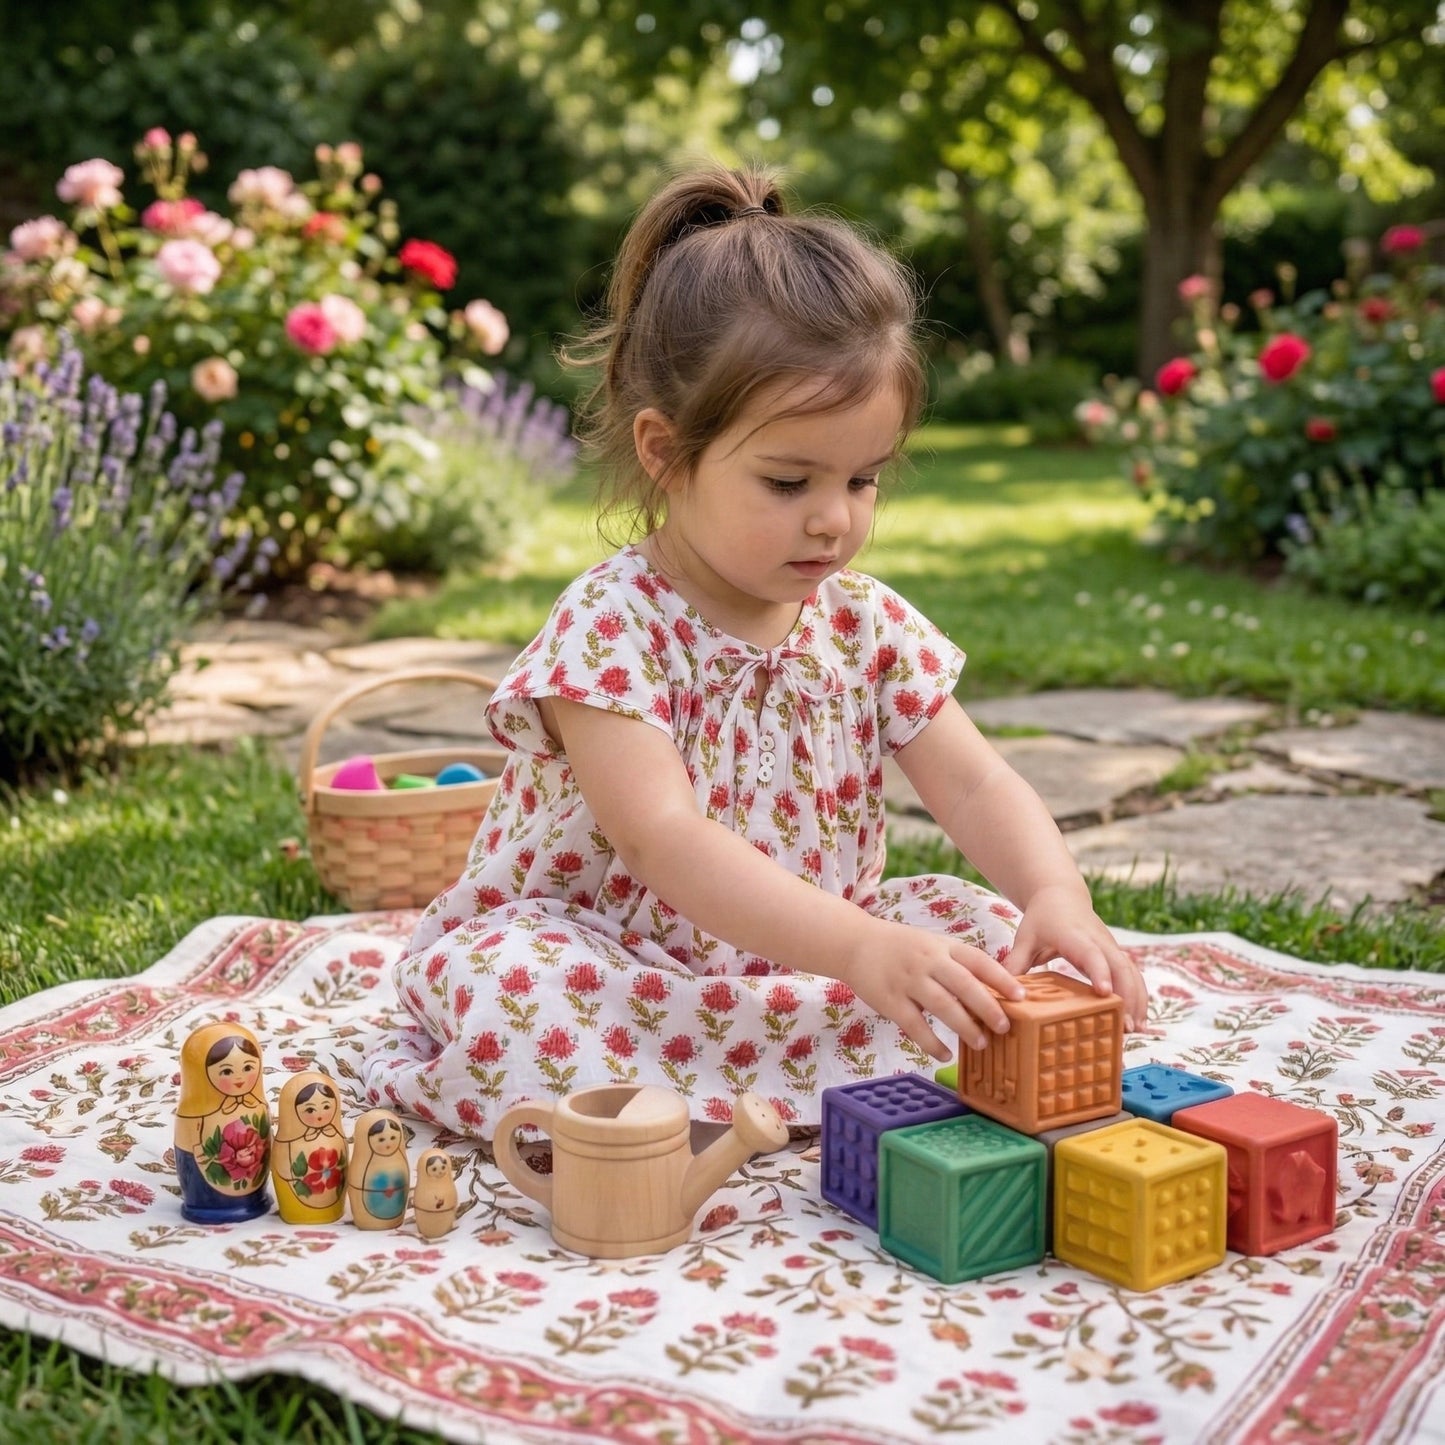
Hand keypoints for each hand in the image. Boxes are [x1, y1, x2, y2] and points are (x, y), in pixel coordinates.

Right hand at [837, 919, 1026, 1061]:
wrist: (856, 943)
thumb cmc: (902, 947)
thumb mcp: (932, 945)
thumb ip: (957, 964)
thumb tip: (993, 993)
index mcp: (942, 946)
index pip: (978, 960)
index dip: (1001, 978)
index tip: (1021, 997)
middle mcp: (928, 961)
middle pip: (964, 984)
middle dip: (988, 1007)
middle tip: (1005, 1027)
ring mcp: (908, 980)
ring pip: (942, 1005)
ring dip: (964, 1027)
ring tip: (981, 1044)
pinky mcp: (890, 1000)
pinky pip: (914, 1025)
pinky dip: (932, 1042)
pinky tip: (945, 1054)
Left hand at [1006, 884, 1148, 1031]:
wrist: (1061, 895)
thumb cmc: (1042, 919)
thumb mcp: (1025, 938)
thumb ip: (1015, 962)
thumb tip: (1001, 991)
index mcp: (1074, 935)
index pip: (1090, 953)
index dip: (1099, 972)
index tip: (1104, 993)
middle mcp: (1098, 940)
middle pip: (1119, 967)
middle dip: (1126, 996)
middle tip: (1126, 1027)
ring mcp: (1110, 947)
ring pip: (1131, 972)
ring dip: (1136, 1000)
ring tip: (1136, 1030)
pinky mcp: (1116, 955)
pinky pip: (1133, 975)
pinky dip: (1139, 996)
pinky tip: (1140, 1021)